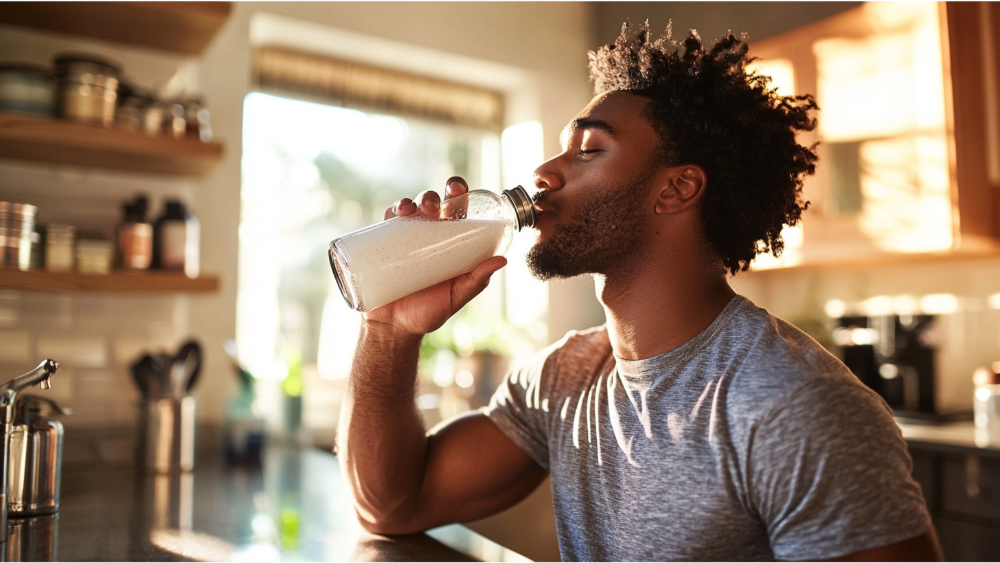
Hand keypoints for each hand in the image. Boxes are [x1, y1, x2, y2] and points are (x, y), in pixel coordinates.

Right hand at [363, 177, 506, 335]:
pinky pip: (387, 222)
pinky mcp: (383, 245)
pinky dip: (392, 212)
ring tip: (415, 210)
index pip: (456, 211)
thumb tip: (502, 260)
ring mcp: (404, 239)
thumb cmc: (428, 313)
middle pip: (431, 205)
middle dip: (433, 196)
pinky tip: (396, 213)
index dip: (459, 194)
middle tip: (435, 204)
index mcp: (449, 243)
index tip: (461, 190)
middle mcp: (427, 236)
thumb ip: (476, 281)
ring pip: (409, 209)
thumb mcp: (456, 297)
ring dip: (413, 200)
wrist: (393, 329)